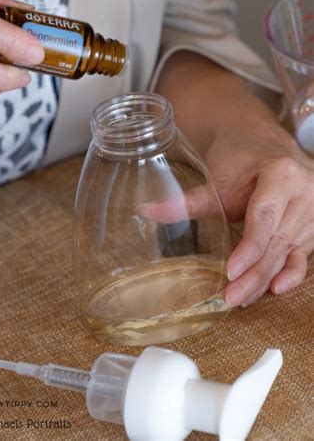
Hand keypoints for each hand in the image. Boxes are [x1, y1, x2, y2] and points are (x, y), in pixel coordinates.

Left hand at [154, 51, 313, 306]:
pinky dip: (288, 274)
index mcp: (282, 175)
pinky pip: (302, 255)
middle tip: (231, 298)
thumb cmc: (239, 159)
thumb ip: (186, 200)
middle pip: (276, 240)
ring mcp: (311, 211)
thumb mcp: (216, 178)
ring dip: (264, 278)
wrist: (261, 145)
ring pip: (287, 252)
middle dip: (254, 273)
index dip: (249, 247)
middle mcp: (304, 193)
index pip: (264, 217)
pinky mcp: (310, 226)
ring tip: (241, 298)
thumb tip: (146, 211)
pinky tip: (274, 289)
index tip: (231, 271)